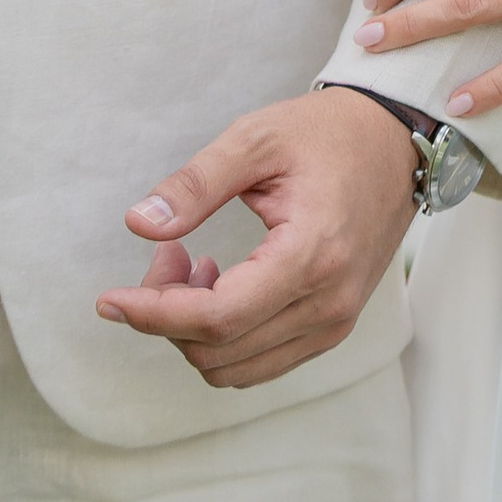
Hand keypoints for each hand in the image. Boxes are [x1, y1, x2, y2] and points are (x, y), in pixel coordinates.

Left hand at [96, 89, 413, 390]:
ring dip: (193, 329)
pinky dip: (222, 336)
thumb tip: (139, 223)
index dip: (154, 314)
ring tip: (191, 264)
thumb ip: (195, 183)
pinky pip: (260, 361)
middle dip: (168, 311)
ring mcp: (334, 323)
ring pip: (235, 368)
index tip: (108, 299)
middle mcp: (328, 303)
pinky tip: (218, 282)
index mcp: (312, 254)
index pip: (218, 317)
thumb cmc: (325, 133)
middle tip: (165, 251)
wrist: (394, 142)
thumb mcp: (255, 139)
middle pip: (219, 350)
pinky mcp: (333, 327)